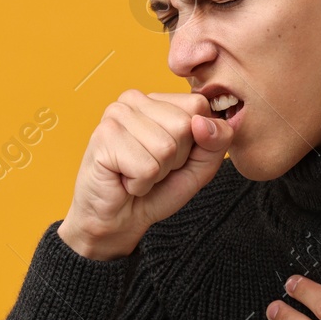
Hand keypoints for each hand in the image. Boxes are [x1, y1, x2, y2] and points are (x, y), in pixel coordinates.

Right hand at [60, 89, 235, 259]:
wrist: (119, 220)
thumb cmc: (156, 190)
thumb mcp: (200, 166)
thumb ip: (216, 141)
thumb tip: (204, 122)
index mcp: (157, 100)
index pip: (199, 105)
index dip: (196, 141)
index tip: (173, 156)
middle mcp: (134, 100)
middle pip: (185, 125)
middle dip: (176, 159)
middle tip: (152, 168)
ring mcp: (116, 115)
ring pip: (166, 147)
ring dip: (157, 173)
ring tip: (138, 174)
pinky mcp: (104, 137)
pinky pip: (147, 166)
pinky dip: (141, 183)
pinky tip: (125, 181)